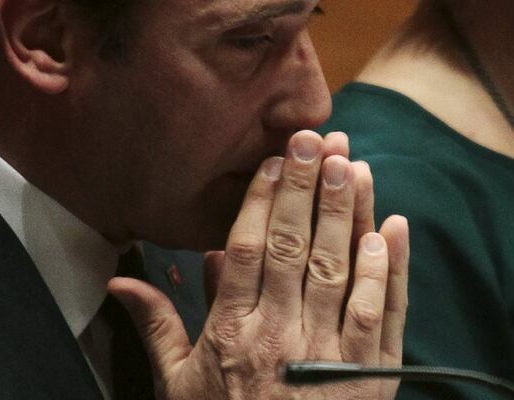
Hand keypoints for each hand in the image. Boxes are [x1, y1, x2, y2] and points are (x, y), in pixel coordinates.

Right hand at [109, 130, 409, 399]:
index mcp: (233, 334)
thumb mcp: (179, 387)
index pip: (248, 252)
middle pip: (295, 248)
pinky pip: (384, 313)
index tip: (275, 160)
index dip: (263, 201)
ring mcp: (330, 353)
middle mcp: (282, 337)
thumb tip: (122, 283)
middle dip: (307, 189)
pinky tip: (392, 228)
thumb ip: (157, 329)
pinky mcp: (371, 372)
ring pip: (341, 270)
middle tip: (318, 139)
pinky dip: (391, 269)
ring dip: (349, 214)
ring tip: (353, 165)